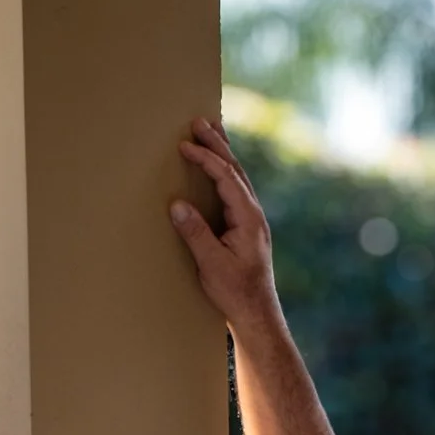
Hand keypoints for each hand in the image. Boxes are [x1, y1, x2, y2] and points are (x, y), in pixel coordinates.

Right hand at [170, 120, 281, 332]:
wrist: (257, 313)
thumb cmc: (235, 292)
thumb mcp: (211, 264)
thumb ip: (196, 233)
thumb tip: (177, 204)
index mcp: (249, 218)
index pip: (226, 178)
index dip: (206, 159)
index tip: (185, 145)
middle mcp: (254, 214)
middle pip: (236, 169)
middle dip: (217, 144)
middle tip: (199, 121)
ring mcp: (252, 220)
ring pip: (237, 178)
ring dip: (222, 154)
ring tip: (210, 132)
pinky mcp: (246, 228)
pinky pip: (235, 191)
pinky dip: (224, 173)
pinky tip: (217, 169)